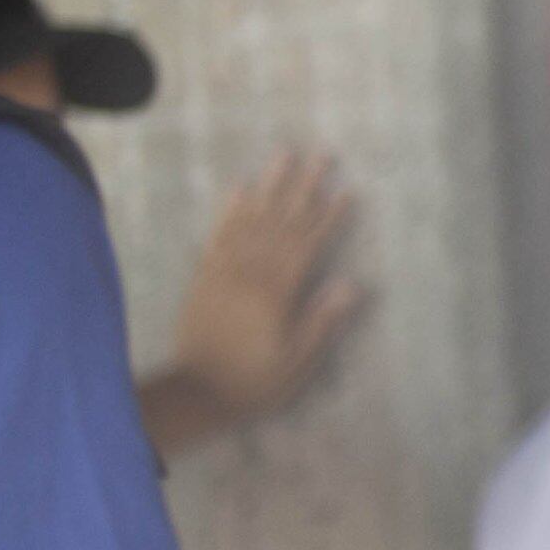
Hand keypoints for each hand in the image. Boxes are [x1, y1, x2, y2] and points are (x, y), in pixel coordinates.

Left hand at [150, 152, 367, 446]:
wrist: (197, 392)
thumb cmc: (255, 382)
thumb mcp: (298, 361)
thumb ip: (322, 321)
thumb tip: (352, 285)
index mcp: (277, 294)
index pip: (308, 245)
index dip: (329, 217)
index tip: (346, 190)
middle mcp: (251, 274)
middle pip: (282, 222)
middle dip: (304, 188)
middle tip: (320, 156)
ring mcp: (225, 272)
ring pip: (252, 220)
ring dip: (269, 186)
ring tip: (283, 156)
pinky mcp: (205, 277)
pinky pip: (219, 236)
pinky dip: (231, 211)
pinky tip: (241, 188)